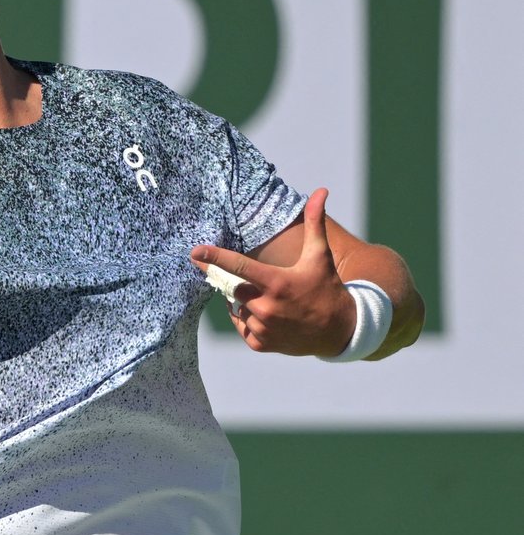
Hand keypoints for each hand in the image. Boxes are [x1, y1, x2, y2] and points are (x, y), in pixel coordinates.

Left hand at [190, 188, 355, 355]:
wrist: (340, 331)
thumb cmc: (326, 288)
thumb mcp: (320, 256)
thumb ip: (315, 222)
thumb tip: (320, 191)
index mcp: (277, 283)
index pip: (239, 266)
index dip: (215, 258)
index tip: (194, 251)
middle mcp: (267, 307)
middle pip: (233, 288)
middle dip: (239, 283)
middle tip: (260, 284)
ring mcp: (263, 328)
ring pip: (237, 308)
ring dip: (247, 303)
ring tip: (274, 303)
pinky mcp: (261, 344)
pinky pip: (241, 327)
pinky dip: (249, 320)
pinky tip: (270, 317)